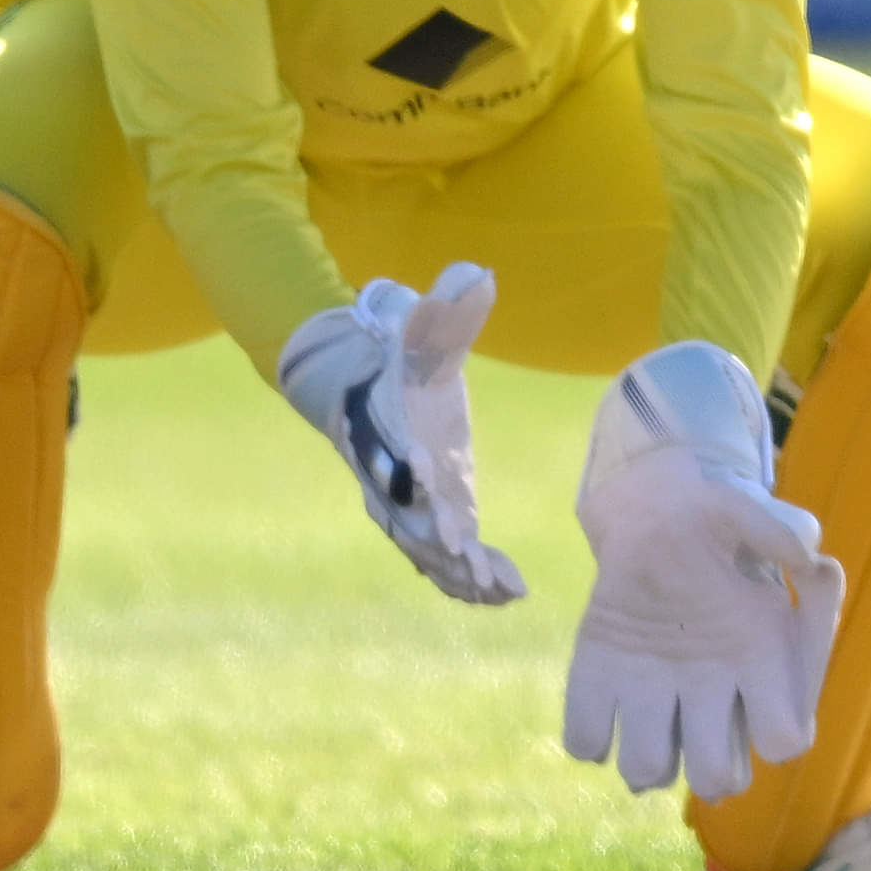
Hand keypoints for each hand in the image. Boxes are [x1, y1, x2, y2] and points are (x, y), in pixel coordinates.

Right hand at [273, 264, 526, 606]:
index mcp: (386, 427)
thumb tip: (479, 273)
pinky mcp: (429, 517)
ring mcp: (406, 503)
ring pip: (426, 548)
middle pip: (408, 512)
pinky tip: (507, 597)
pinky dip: (469, 580)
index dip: (410, 468)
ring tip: (500, 593)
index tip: (430, 482)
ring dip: (459, 573)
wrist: (363, 387)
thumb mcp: (423, 329)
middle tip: (470, 558)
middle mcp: (389, 475)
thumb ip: (449, 308)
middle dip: (438, 537)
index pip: (393, 450)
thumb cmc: (399, 355)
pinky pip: (444, 559)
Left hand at [562, 341, 844, 798]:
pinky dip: (589, 732)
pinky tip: (603, 692)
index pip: (785, 738)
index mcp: (760, 659)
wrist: (655, 511)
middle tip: (693, 714)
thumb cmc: (714, 518)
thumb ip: (779, 529)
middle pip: (716, 779)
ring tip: (643, 706)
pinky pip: (587, 743)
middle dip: (707, 763)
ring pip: (648, 773)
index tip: (761, 685)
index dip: (778, 731)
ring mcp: (653, 699)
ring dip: (644, 753)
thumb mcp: (747, 511)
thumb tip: (809, 555)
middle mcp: (711, 695)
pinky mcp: (601, 688)